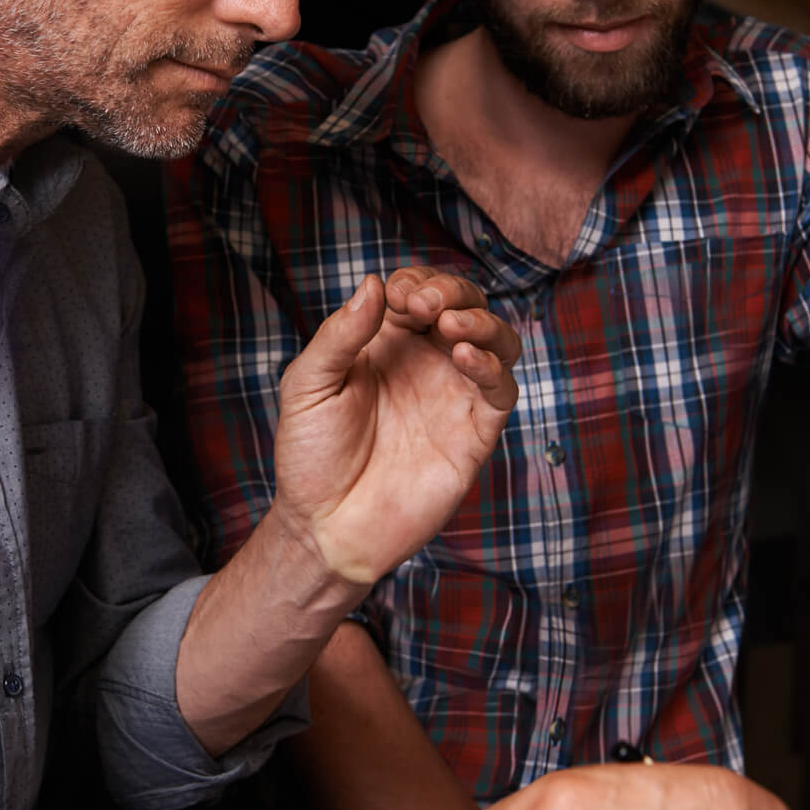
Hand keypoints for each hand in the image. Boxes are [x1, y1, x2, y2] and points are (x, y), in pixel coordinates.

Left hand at [271, 267, 519, 583]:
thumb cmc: (311, 457)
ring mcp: (453, 396)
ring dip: (481, 320)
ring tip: (451, 326)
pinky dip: (491, 365)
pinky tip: (464, 356)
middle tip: (426, 305)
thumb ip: (339, 335)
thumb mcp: (308, 386)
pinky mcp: (474, 433)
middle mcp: (426, 363)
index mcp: (386, 344)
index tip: (398, 295)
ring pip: (495, 339)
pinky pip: (501, 390)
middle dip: (451, 291)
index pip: (418, 292)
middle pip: (463, 304)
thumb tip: (374, 282)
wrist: (327, 527)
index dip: (415, 283)